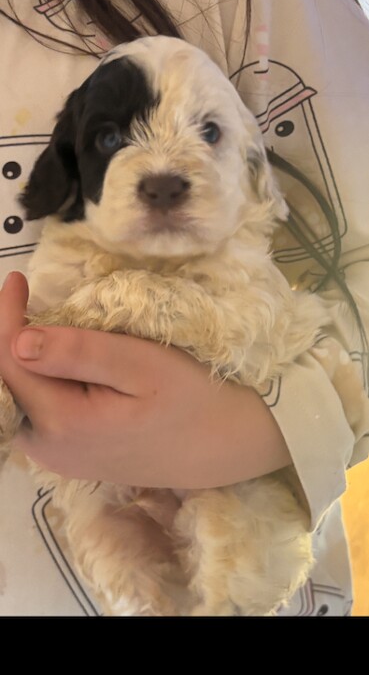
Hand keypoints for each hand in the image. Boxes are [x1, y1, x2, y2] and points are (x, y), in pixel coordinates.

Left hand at [0, 271, 290, 485]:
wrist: (227, 447)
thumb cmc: (191, 397)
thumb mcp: (141, 364)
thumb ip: (79, 352)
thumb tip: (18, 340)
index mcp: (63, 424)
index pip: (8, 363)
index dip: (6, 317)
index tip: (19, 279)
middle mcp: (51, 449)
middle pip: (10, 386)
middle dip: (11, 340)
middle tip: (29, 301)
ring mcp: (61, 458)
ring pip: (23, 401)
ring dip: (26, 363)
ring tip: (45, 325)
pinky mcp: (74, 458)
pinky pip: (41, 416)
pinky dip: (42, 383)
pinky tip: (63, 364)